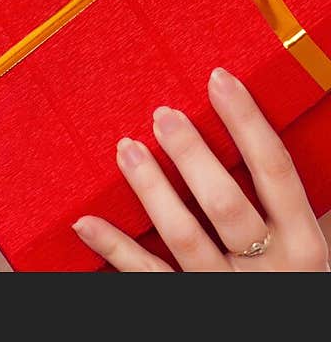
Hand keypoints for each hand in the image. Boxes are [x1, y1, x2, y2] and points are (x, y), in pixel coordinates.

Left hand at [71, 67, 329, 270]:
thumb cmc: (289, 277)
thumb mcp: (298, 242)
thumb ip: (275, 201)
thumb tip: (237, 124)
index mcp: (301, 241)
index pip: (274, 169)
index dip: (246, 121)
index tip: (219, 78)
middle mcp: (269, 269)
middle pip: (225, 203)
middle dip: (191, 155)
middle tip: (163, 115)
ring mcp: (226, 291)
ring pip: (184, 236)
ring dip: (151, 188)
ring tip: (127, 148)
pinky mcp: (191, 308)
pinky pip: (149, 277)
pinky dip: (115, 247)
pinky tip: (86, 221)